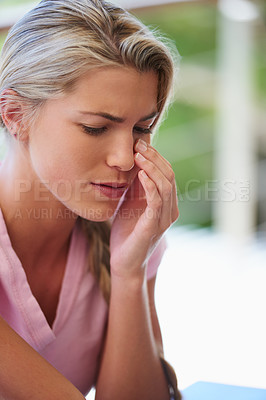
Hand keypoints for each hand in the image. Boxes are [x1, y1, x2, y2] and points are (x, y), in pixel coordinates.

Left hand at [110, 139, 178, 279]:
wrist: (124, 261)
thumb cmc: (127, 232)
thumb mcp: (132, 203)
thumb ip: (137, 186)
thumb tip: (135, 161)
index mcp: (167, 203)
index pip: (168, 173)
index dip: (156, 156)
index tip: (139, 143)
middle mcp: (170, 210)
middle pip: (169, 176)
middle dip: (155, 158)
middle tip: (139, 144)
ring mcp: (163, 219)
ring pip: (166, 186)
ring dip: (152, 168)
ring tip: (138, 156)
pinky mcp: (153, 226)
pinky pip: (156, 202)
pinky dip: (150, 185)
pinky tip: (140, 174)